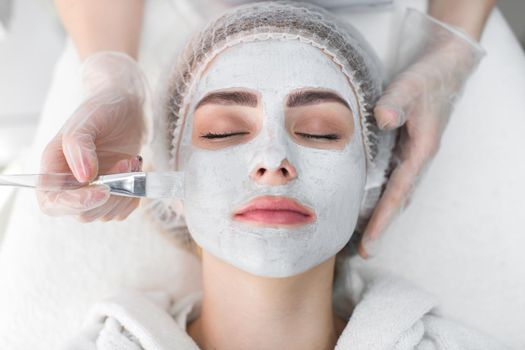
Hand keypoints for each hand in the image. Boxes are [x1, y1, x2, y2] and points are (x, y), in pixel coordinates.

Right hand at [37, 52, 146, 221]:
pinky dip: (134, 195)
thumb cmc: (102, 109)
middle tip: (125, 163)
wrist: (127, 107)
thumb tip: (83, 177)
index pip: (52, 203)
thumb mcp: (86, 121)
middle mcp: (71, 185)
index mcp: (53, 169)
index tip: (103, 191)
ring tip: (131, 161)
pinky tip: (136, 172)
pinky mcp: (114, 193)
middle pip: (83, 214)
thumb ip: (78, 147)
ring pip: (105, 214)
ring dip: (125, 191)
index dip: (74, 204)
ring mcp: (93, 191)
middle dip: (109, 194)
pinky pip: (122, 211)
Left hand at [359, 9, 484, 257]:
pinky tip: (364, 202)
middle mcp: (417, 160)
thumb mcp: (412, 85)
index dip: (382, 219)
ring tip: (360, 236)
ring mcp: (412, 156)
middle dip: (381, 227)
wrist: (443, 68)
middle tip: (362, 252)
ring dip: (380, 215)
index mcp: (421, 152)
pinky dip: (380, 196)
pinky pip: (392, 180)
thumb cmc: (428, 79)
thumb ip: (397, 101)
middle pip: (398, 201)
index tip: (367, 243)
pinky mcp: (405, 149)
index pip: (398, 193)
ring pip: (396, 193)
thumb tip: (385, 118)